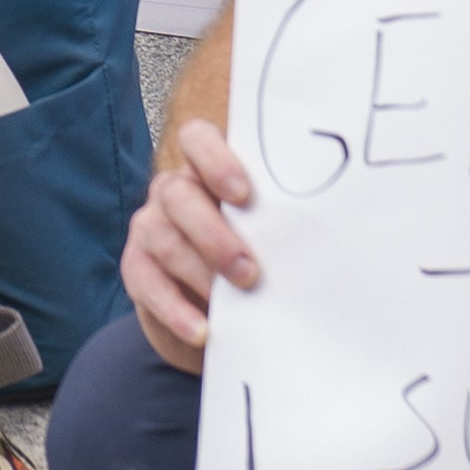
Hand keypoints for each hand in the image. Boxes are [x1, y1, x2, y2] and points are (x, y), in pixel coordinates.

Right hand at [123, 119, 264, 364]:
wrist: (215, 308)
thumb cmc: (253, 256)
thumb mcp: (264, 234)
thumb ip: (278, 224)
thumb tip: (334, 237)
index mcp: (205, 170)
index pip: (197, 139)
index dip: (215, 160)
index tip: (244, 195)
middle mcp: (172, 191)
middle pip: (178, 194)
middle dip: (214, 234)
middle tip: (249, 271)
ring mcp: (150, 226)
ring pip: (164, 238)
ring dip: (201, 273)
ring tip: (233, 303)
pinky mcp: (136, 267)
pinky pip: (147, 283)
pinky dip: (175, 310)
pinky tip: (203, 331)